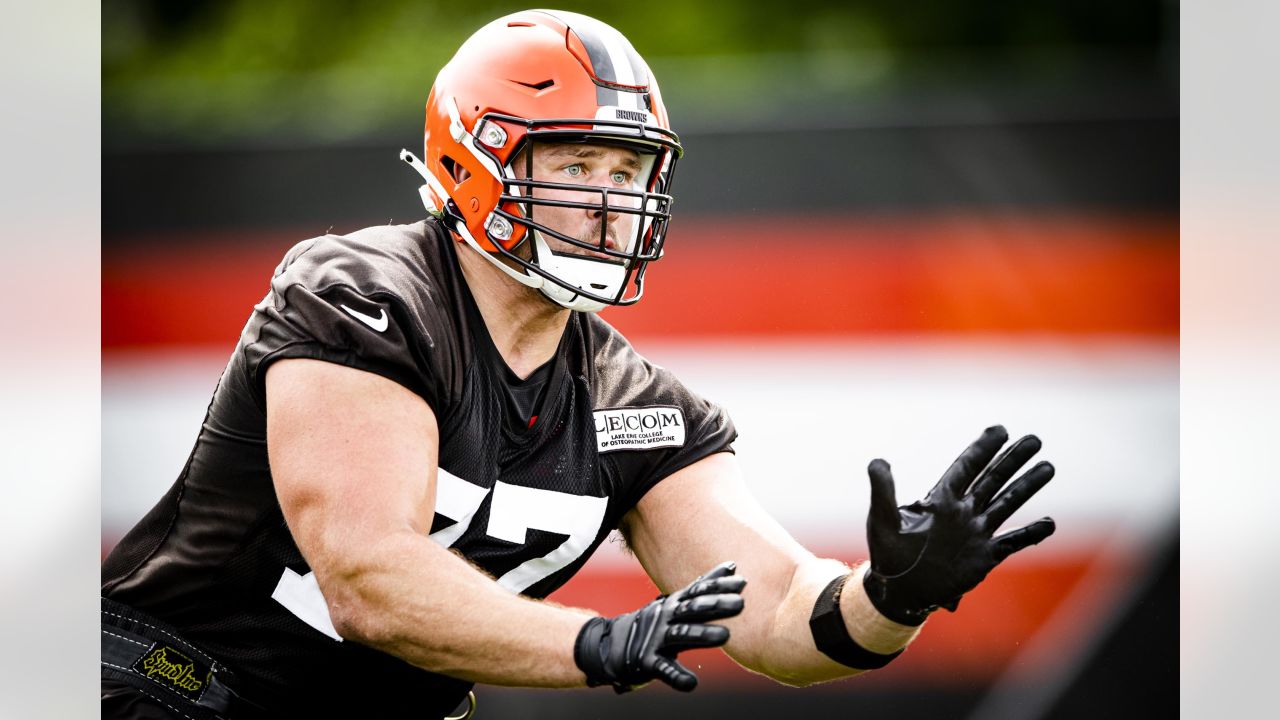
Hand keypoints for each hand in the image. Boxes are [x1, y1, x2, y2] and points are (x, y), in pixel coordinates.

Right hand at [574, 561, 745, 692]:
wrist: (613, 645)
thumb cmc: (657, 623)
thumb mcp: (678, 603)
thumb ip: (704, 588)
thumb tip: (733, 565)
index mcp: (675, 604)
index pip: (698, 590)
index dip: (720, 585)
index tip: (743, 582)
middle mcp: (666, 617)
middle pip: (692, 609)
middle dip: (716, 606)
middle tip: (740, 604)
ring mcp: (655, 639)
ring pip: (681, 635)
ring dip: (703, 635)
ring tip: (726, 636)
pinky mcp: (647, 662)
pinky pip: (663, 669)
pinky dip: (677, 676)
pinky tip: (691, 683)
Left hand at [862, 426, 1056, 625]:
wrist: (900, 590)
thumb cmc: (888, 553)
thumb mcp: (883, 520)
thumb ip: (883, 491)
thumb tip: (877, 461)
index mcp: (940, 500)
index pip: (966, 468)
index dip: (982, 449)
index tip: (1000, 430)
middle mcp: (963, 512)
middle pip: (992, 479)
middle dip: (1013, 460)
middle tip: (1035, 439)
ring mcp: (976, 533)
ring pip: (1007, 504)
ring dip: (1027, 486)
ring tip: (1048, 467)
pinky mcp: (985, 557)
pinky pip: (1013, 542)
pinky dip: (1031, 534)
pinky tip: (1050, 523)